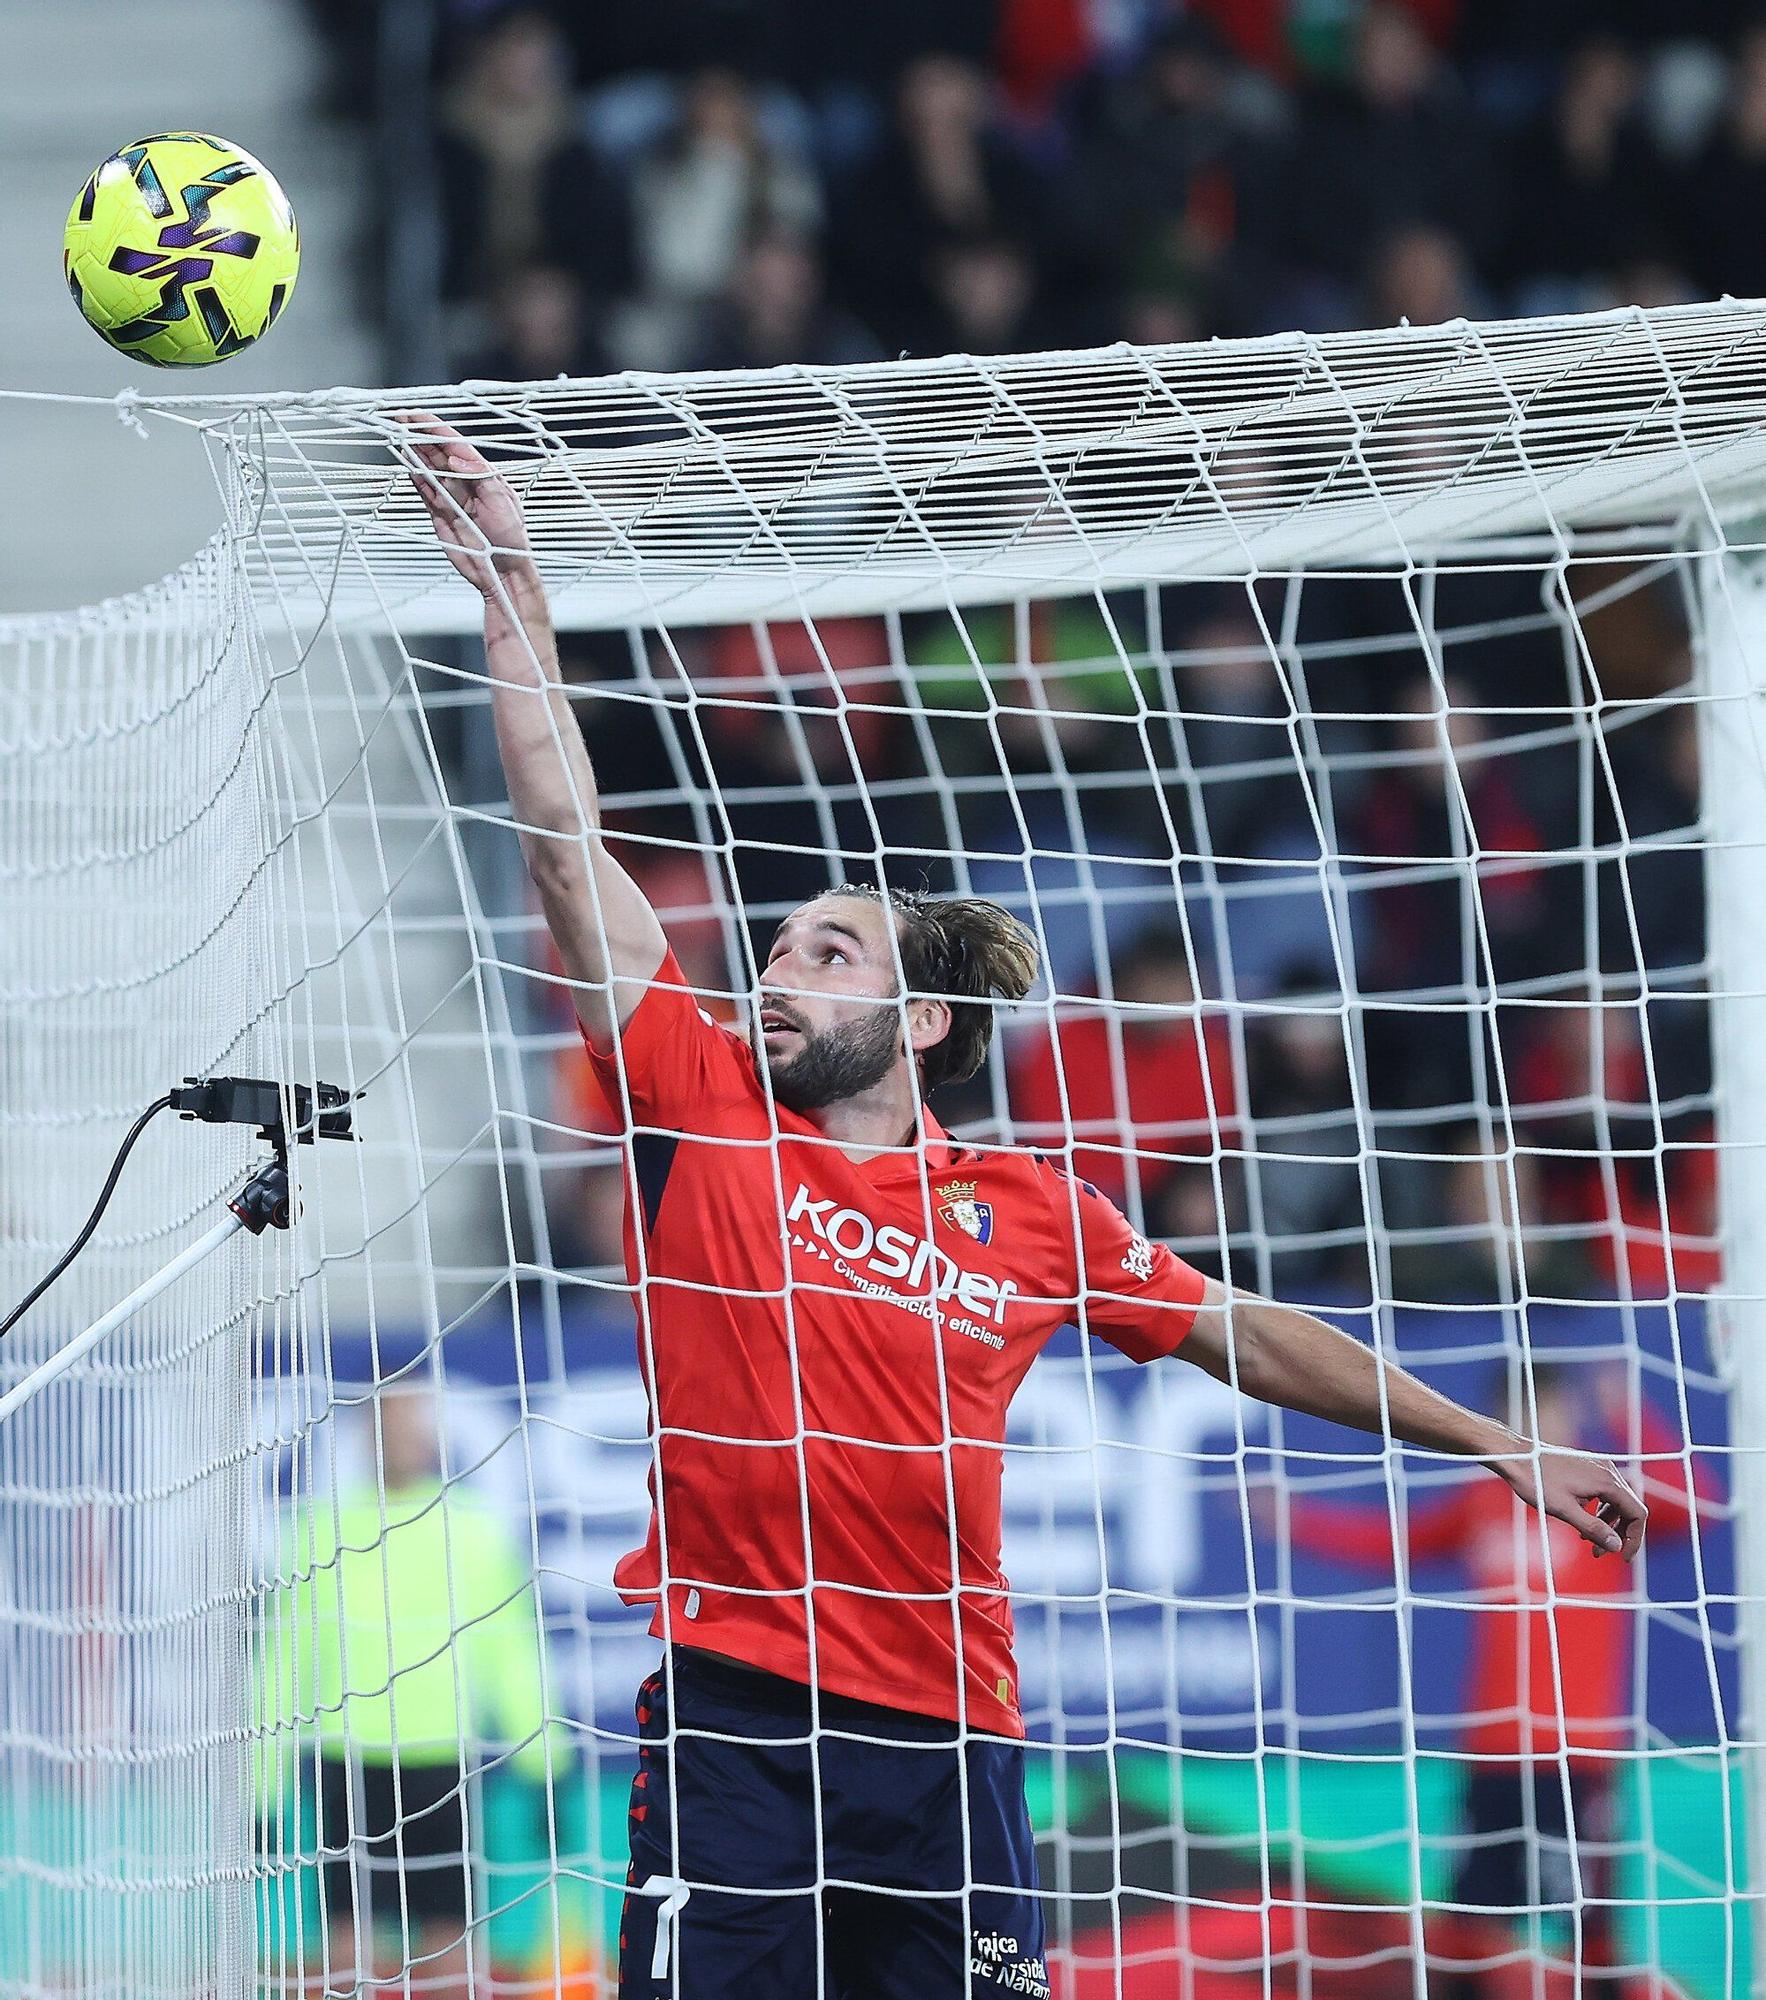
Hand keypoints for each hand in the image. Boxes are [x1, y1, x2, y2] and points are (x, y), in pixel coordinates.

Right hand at [398, 412, 533, 598]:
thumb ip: (480, 477)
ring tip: (399, 434)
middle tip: (401, 419)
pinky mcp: (441, 514)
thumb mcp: (502, 503)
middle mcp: (466, 484)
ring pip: (429, 470)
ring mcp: (452, 498)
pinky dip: (415, 477)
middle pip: (439, 453)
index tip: (420, 417)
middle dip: (420, 435)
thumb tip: (456, 458)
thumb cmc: (512, 540)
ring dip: (414, 452)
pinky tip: (406, 463)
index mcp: (484, 476)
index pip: (457, 446)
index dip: (437, 430)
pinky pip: (425, 491)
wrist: (503, 572)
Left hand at [1488, 1433, 1646, 1559]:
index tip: (1622, 1557)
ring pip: (1616, 1501)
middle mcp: (1608, 1470)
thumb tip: (1617, 1546)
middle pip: (1629, 1507)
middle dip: (1619, 1533)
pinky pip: (1603, 1492)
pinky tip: (1581, 1522)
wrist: (1515, 1456)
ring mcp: (1598, 1466)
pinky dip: (1598, 1510)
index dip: (1633, 1539)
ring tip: (1587, 1541)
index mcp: (1607, 1480)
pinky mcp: (1588, 1466)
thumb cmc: (1537, 1481)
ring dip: (1607, 1523)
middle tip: (1599, 1552)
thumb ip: (1593, 1528)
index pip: (1637, 1513)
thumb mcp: (1565, 1510)